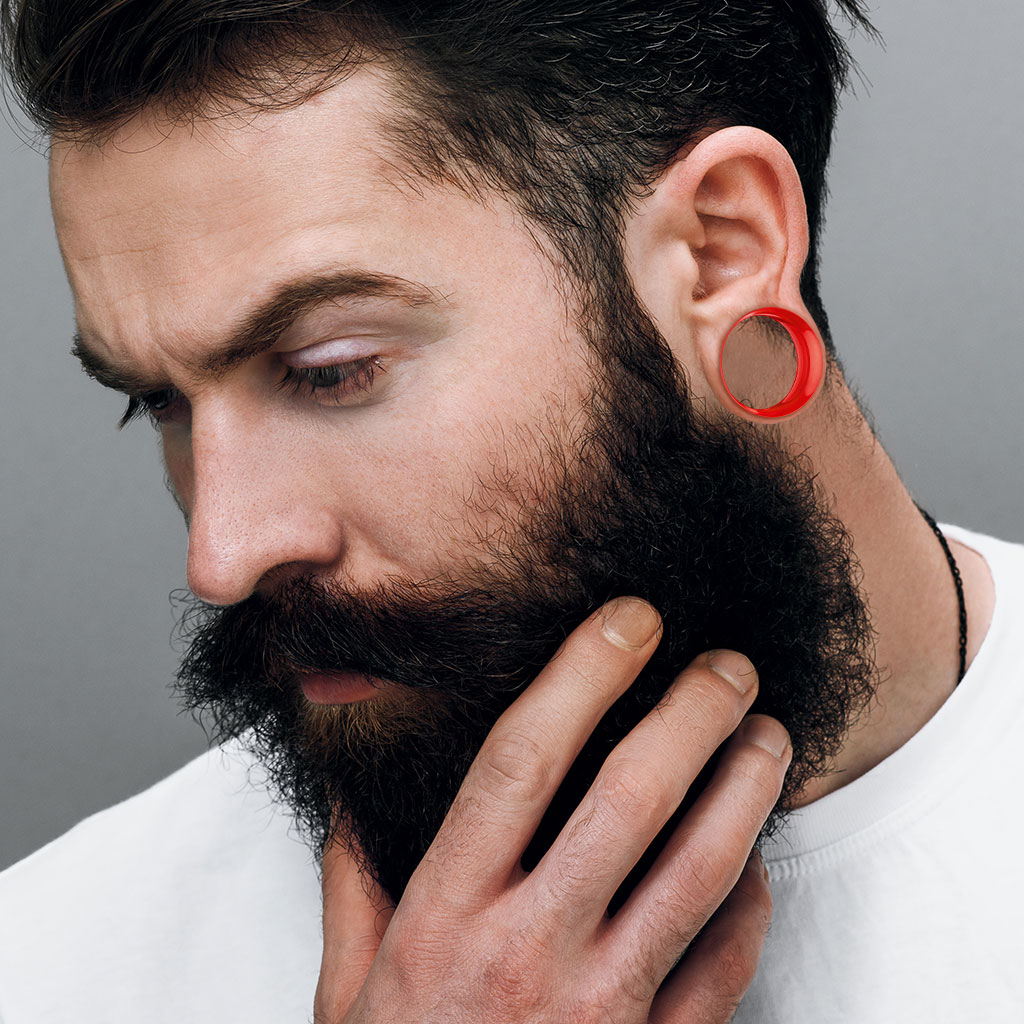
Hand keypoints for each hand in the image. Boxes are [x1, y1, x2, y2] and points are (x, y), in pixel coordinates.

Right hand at [314, 597, 790, 1022]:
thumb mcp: (347, 990)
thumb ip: (353, 883)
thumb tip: (352, 793)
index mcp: (446, 913)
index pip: (520, 760)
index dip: (581, 676)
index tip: (626, 622)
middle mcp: (528, 948)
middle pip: (627, 798)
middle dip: (690, 713)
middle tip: (726, 663)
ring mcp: (601, 1009)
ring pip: (696, 873)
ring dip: (744, 791)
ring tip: (769, 733)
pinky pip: (724, 967)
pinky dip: (751, 902)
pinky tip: (754, 858)